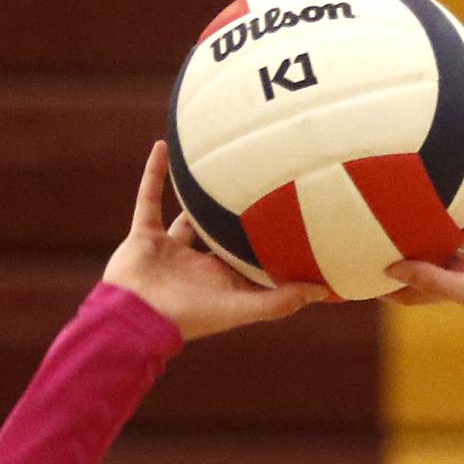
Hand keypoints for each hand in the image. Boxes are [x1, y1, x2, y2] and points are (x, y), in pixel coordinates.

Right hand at [103, 142, 328, 341]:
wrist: (137, 315)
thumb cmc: (190, 317)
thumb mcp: (242, 308)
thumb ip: (282, 300)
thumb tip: (326, 291)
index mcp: (221, 283)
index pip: (251, 263)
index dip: (270, 249)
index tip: (298, 227)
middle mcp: (197, 267)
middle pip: (223, 238)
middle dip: (240, 219)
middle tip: (265, 186)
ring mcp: (170, 251)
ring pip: (188, 216)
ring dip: (198, 196)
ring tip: (217, 165)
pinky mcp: (144, 235)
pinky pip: (149, 197)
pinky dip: (154, 173)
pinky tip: (164, 146)